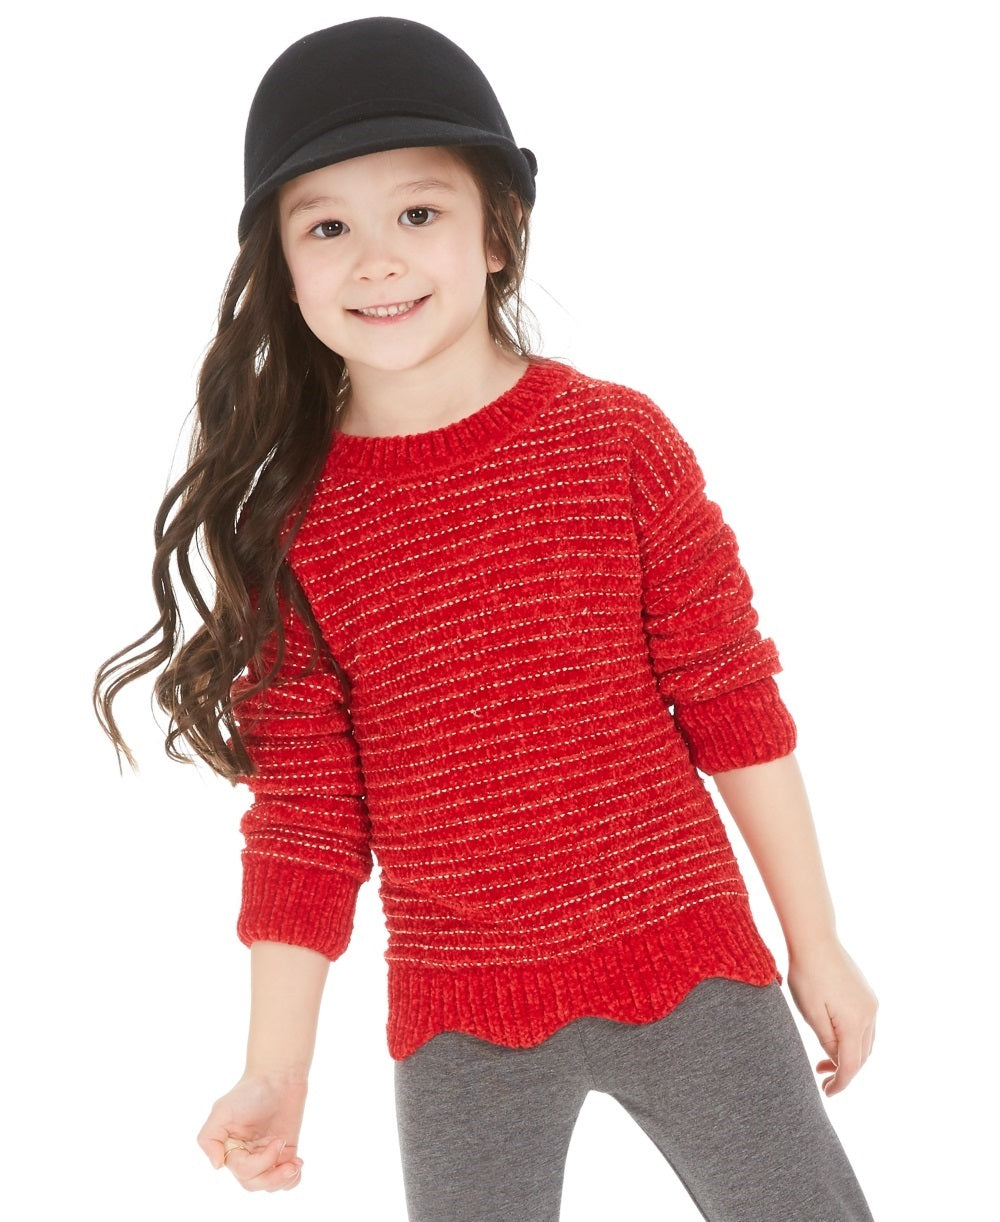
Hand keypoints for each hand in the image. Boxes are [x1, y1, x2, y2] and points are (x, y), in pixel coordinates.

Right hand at [197, 1073, 307, 1191]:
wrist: (279, 1076)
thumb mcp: (221, 1110)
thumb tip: (217, 1166)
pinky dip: (292, 1180)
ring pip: (270, 1185)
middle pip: (254, 1183)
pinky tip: (297, 1165)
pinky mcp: (285, 1152)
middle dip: (271, 1176)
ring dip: (282, 1179)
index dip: (260, 1163)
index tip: (277, 1141)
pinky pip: (287, 1180)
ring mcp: (267, 1155)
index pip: (242, 1171)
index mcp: (230, 1149)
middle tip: (284, 1148)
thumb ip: (209, 1140)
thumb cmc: (249, 1091)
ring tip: (295, 1164)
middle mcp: (247, 1155)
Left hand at [786, 939, 877, 1096]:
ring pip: (865, 1042)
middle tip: (822, 1078)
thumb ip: (827, 1040)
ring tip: (824, 1061)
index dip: (840, 1082)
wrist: (814, 939)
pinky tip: (835, 1038)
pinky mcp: (867, 994)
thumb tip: (838, 1058)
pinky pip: (865, 1026)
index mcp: (855, 1023)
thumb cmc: (806, 974)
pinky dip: (853, 1039)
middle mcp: (870, 1015)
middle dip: (844, 1071)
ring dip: (849, 1056)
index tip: (827, 1093)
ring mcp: (871, 1003)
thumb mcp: (810, 1012)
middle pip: (862, 1056)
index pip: (851, 1065)